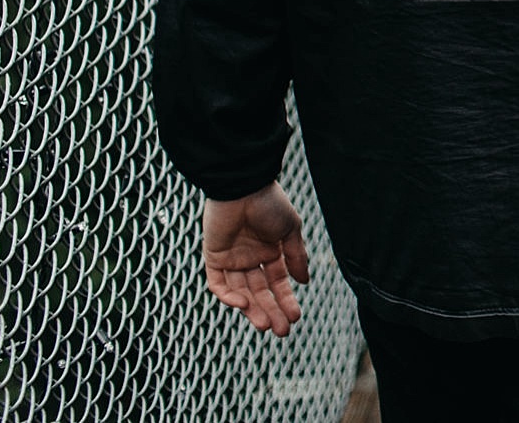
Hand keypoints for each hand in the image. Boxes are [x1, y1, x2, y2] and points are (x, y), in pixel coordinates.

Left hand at [202, 182, 309, 335]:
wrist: (244, 186)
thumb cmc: (270, 202)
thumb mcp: (291, 229)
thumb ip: (297, 256)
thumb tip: (305, 282)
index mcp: (270, 251)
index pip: (277, 283)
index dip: (286, 300)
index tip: (296, 316)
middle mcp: (251, 258)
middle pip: (260, 292)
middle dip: (271, 312)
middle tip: (282, 332)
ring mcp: (231, 259)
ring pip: (241, 293)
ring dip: (252, 310)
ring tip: (266, 325)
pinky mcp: (213, 257)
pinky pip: (218, 283)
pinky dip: (228, 297)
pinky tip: (243, 304)